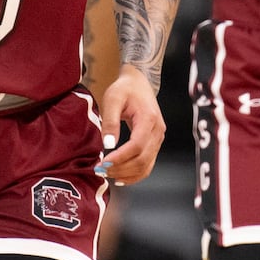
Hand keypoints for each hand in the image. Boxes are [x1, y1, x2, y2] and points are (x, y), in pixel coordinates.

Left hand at [96, 64, 165, 184]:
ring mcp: (158, 139)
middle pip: (142, 159)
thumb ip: (110, 121)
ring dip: (127, 174)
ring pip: (146, 166)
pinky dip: (135, 174)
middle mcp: (157, 131)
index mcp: (148, 119)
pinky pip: (148, 164)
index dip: (120, 158)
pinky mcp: (154, 143)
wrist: (139, 83)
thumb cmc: (124, 89)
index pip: (136, 145)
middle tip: (100, 170)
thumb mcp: (113, 99)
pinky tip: (120, 177)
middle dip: (121, 168)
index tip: (102, 163)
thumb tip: (108, 144)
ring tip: (107, 174)